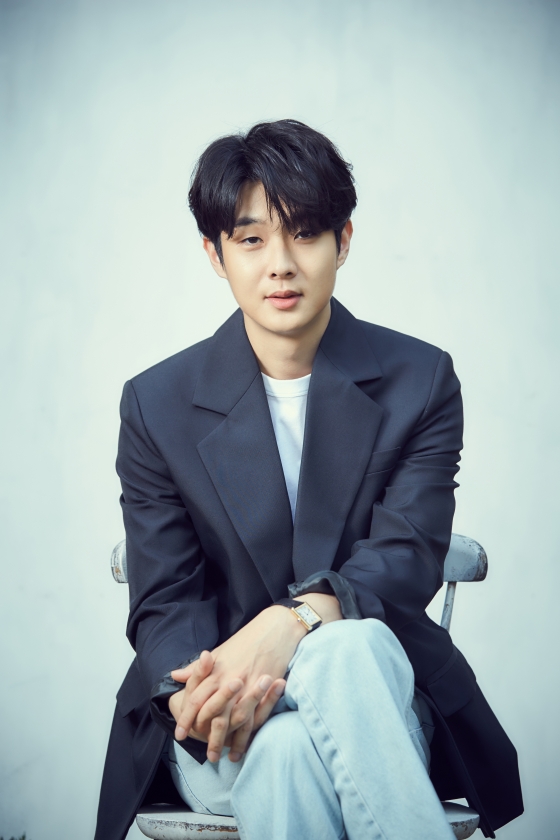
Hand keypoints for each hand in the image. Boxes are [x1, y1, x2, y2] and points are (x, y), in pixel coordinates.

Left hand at [170, 594, 341, 761]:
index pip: (196, 698)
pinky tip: (240, 748)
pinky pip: (253, 717)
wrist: (276, 628)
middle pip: (213, 712)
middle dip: (205, 734)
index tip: (179, 733)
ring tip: (218, 757)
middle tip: (201, 753)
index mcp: (217, 670)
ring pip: (233, 720)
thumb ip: (198, 668)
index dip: (187, 717)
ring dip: (225, 740)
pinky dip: (246, 735)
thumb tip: (176, 676)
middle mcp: (230, 680)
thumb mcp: (220, 650)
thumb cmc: (247, 639)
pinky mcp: (264, 690)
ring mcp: (248, 686)